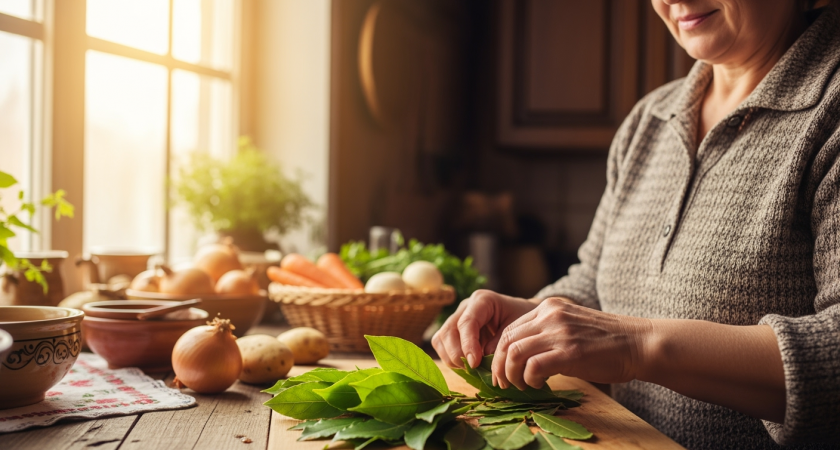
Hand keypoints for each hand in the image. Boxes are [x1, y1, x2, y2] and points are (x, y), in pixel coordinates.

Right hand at [432, 290, 536, 368]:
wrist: (523, 316)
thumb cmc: (522, 321)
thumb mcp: (517, 330)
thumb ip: (499, 344)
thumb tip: (480, 362)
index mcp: (482, 300)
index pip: (467, 322)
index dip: (468, 344)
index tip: (474, 363)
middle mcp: (465, 306)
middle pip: (449, 330)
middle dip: (457, 354)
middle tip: (473, 369)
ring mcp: (456, 317)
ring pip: (441, 338)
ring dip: (452, 357)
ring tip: (471, 368)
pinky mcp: (453, 330)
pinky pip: (441, 345)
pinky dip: (450, 358)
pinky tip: (467, 365)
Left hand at [491, 298, 651, 390]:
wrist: (638, 343)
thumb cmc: (606, 342)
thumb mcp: (571, 327)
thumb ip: (547, 333)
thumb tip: (521, 357)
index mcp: (549, 307)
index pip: (510, 328)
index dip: (499, 352)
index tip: (501, 370)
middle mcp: (550, 315)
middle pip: (506, 340)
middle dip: (498, 365)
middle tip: (503, 382)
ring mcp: (560, 332)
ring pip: (514, 353)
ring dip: (511, 374)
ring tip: (520, 385)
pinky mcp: (570, 352)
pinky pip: (533, 366)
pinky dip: (529, 379)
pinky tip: (538, 384)